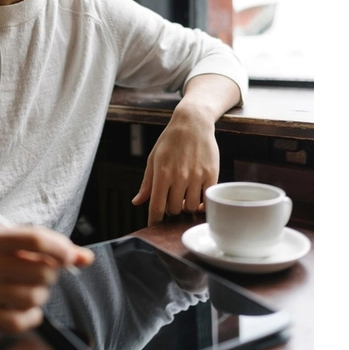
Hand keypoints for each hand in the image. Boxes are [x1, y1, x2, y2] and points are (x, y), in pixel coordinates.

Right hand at [0, 227, 93, 335]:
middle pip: (40, 271)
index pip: (35, 240)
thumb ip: (49, 247)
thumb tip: (85, 258)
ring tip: (32, 290)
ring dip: (42, 295)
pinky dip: (32, 316)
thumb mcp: (11, 243)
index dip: (61, 249)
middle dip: (51, 274)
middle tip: (44, 274)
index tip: (69, 257)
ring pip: (33, 297)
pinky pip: (19, 322)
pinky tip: (27, 309)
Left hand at [131, 103, 219, 224]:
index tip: (154, 226)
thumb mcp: (153, 159)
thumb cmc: (170, 141)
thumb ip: (147, 183)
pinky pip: (207, 200)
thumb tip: (137, 202)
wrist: (193, 123)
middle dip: (170, 209)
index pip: (156, 206)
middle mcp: (179, 176)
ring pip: (190, 207)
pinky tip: (197, 199)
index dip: (154, 220)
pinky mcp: (212, 174)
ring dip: (186, 206)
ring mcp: (197, 176)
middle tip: (171, 200)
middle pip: (174, 210)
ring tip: (184, 196)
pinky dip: (201, 205)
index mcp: (162, 173)